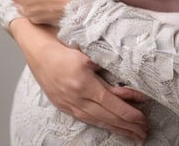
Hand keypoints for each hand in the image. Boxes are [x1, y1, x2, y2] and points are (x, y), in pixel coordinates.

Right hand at [10, 19, 149, 140]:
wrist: (35, 47)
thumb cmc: (60, 43)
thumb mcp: (87, 50)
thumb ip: (106, 61)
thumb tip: (128, 71)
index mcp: (84, 82)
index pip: (112, 103)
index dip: (129, 113)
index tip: (143, 118)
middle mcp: (76, 96)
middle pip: (107, 116)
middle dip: (127, 126)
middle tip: (143, 132)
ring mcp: (68, 102)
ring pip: (96, 120)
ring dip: (116, 128)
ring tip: (131, 135)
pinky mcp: (63, 104)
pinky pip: (85, 118)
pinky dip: (100, 123)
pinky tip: (109, 126)